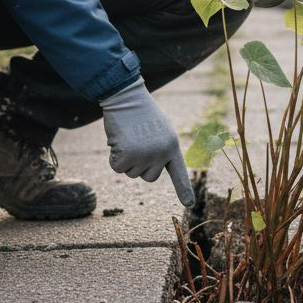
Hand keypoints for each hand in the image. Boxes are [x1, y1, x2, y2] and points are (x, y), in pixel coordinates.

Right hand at [99, 78, 193, 206]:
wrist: (126, 97)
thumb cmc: (141, 112)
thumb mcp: (160, 130)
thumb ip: (161, 149)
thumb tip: (152, 169)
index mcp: (172, 146)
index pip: (180, 173)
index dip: (184, 190)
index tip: (189, 205)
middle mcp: (162, 153)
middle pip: (149, 177)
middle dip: (139, 165)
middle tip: (136, 143)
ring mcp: (145, 155)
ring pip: (131, 173)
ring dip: (125, 159)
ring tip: (128, 138)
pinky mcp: (128, 155)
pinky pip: (117, 168)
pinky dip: (113, 157)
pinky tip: (117, 141)